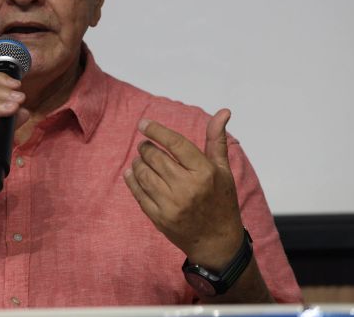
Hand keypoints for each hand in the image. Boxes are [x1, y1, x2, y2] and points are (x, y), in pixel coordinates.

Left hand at [124, 109, 242, 268]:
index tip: (143, 123)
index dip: (157, 131)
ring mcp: (172, 204)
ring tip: (140, 158)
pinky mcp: (160, 218)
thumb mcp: (223, 170)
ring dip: (138, 162)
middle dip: (146, 147)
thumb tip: (223, 111)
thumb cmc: (221, 201)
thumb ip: (216, 140)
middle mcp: (187, 187)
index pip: (176, 144)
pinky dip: (132, 180)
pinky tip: (131, 173)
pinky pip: (139, 194)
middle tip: (145, 145)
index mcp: (205, 172)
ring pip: (144, 174)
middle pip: (156, 157)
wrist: (217, 242)